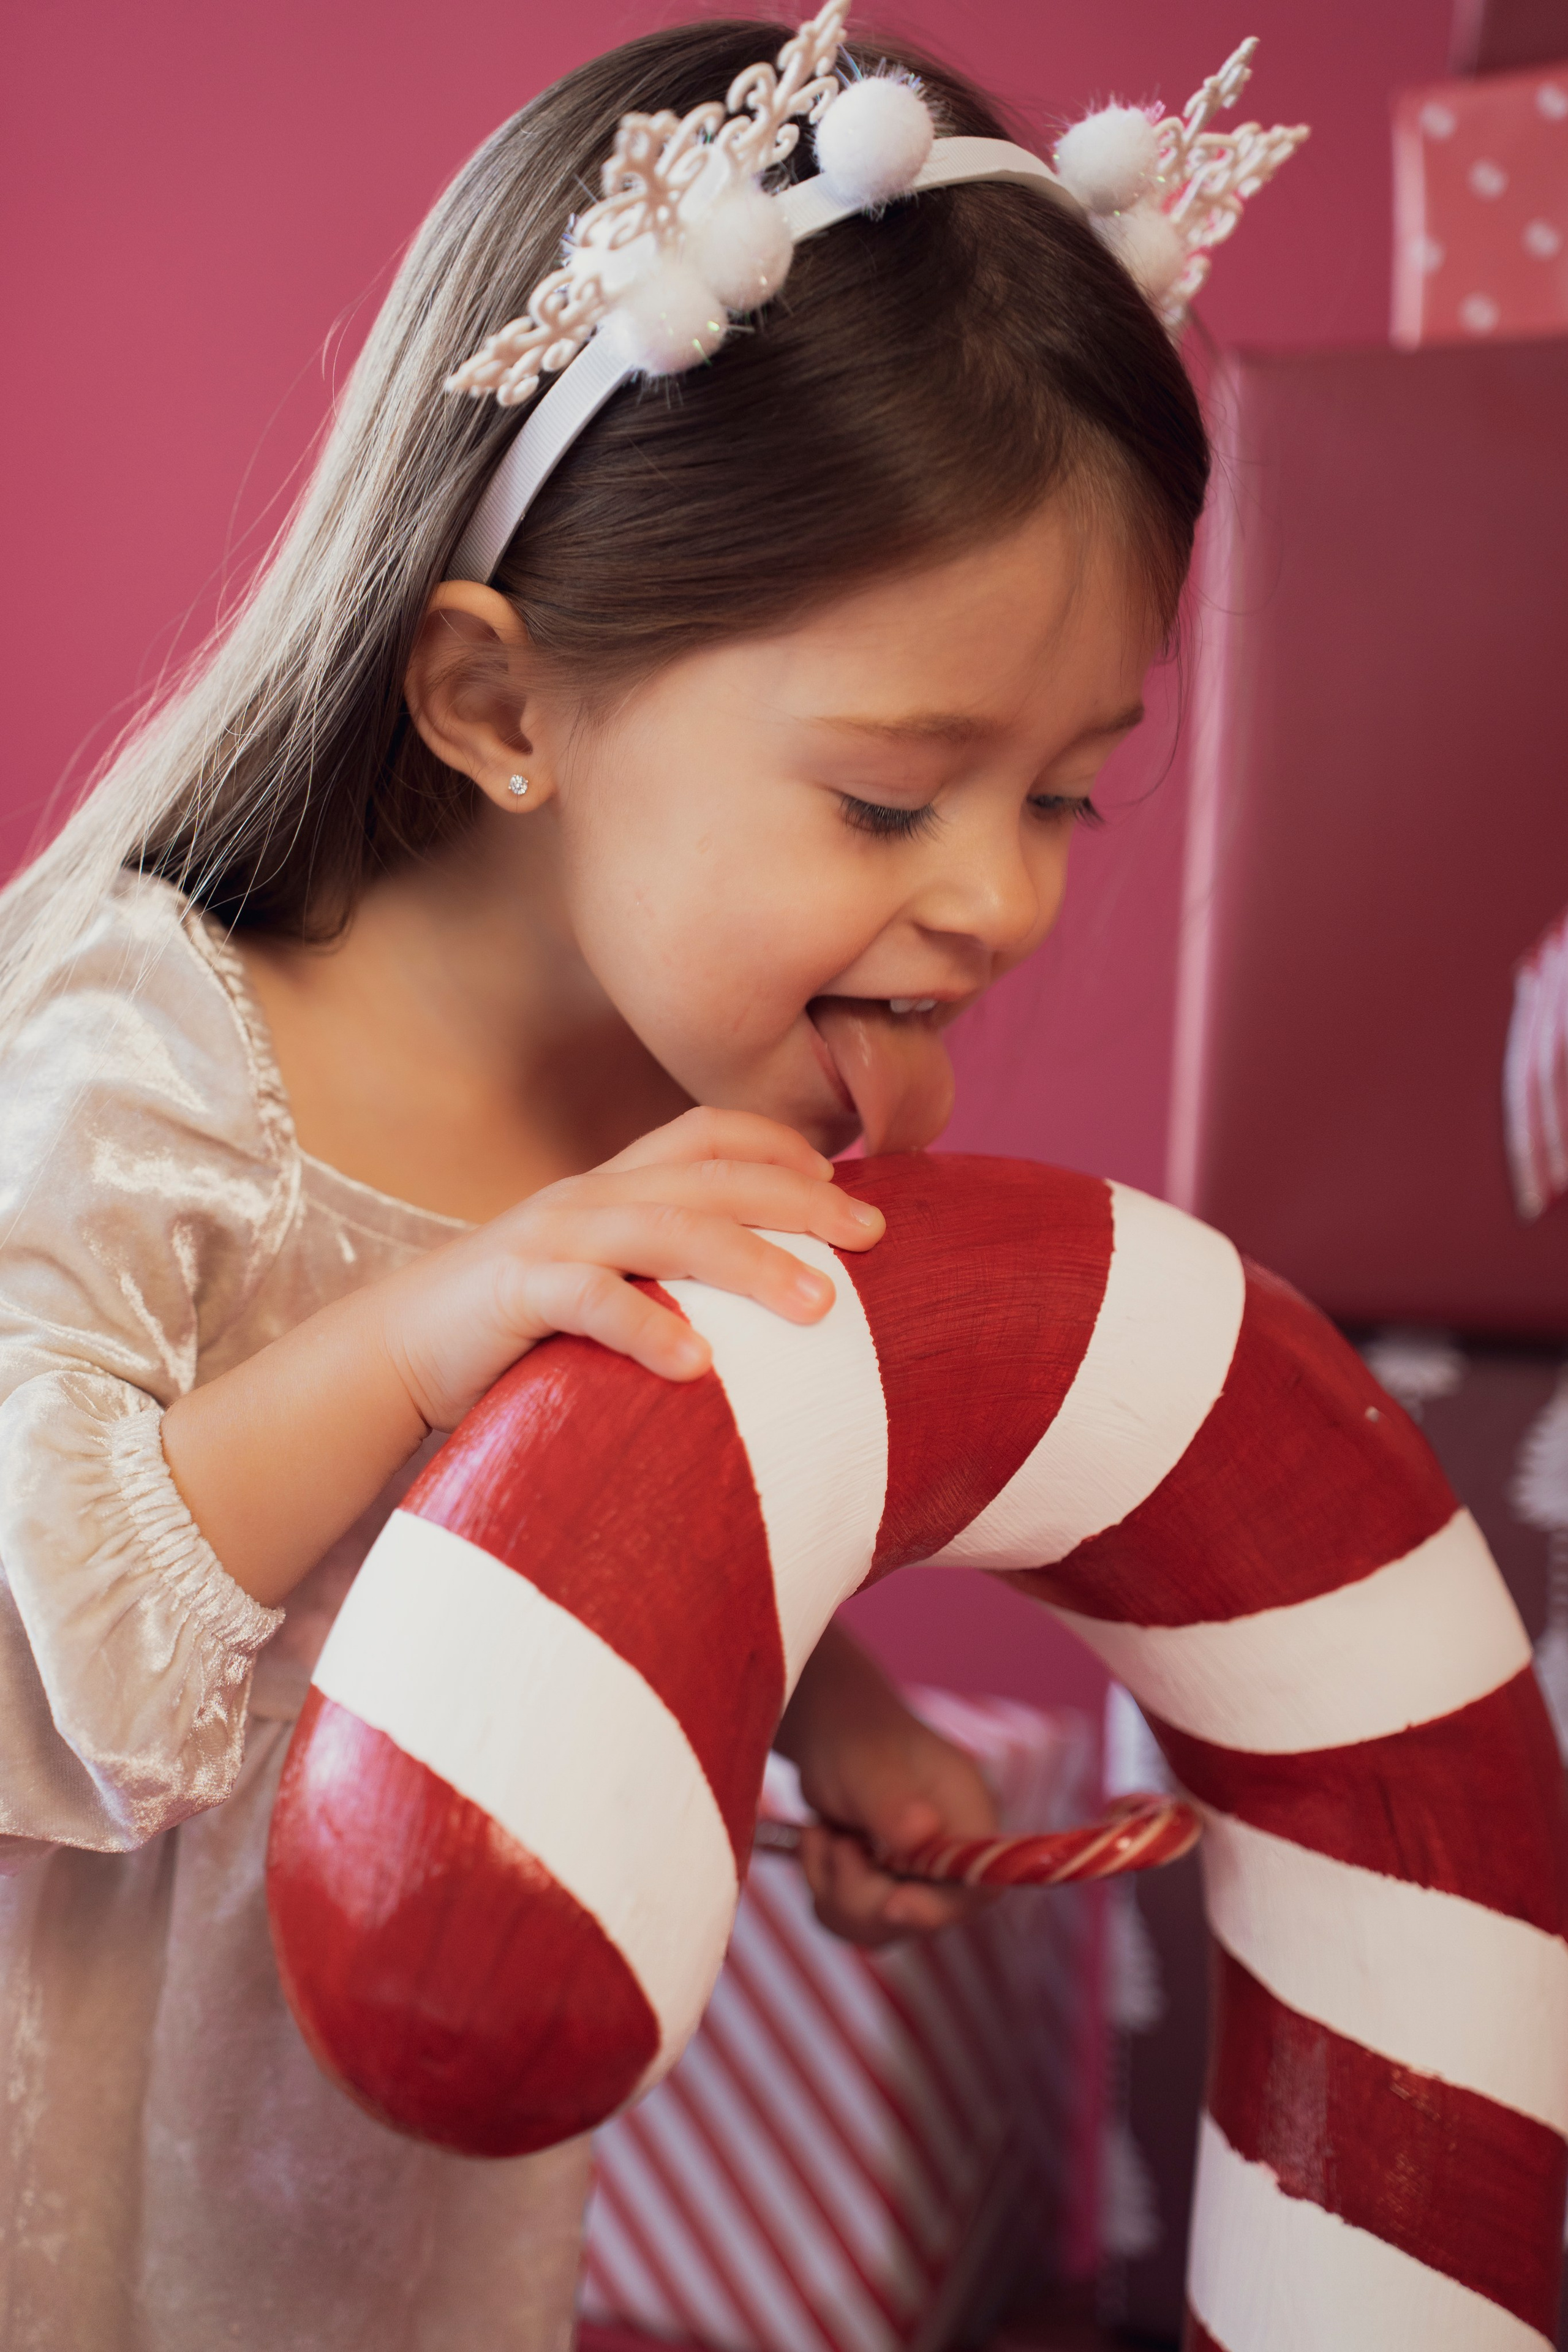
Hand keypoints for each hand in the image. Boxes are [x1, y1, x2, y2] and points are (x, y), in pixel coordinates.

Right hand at [163, 1108, 882, 1608]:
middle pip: (712, 1176)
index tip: (850, 1183)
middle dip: (799, 1200)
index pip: (709, 1133)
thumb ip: (667, 1270)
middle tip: (873, 1238)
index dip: (783, 1145)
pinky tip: (699, 1368)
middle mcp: (590, 1196)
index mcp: (613, 1184)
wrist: (398, 1354)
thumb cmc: (517, 1330)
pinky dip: (648, 1329)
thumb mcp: (603, 1280)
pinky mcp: (516, 1292)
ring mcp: (552, 1238)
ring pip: (669, 1229)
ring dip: (751, 1264)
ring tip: (818, 1308)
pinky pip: (592, 1301)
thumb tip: (771, 1297)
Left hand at [772, 1625, 998, 1947]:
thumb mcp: (868, 1764)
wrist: (827, 1728)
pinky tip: (820, 1844)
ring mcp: (916, 1872)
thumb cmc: (854, 1735)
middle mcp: (950, 1851)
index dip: (939, 1908)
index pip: (979, 1885)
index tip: (892, 1904)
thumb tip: (920, 1834)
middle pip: (922, 1917)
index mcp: (968, 1815)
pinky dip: (824, 1889)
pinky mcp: (883, 1885)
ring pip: (880, 1926)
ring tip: (825, 1835)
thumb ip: (892, 1801)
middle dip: (864, 1894)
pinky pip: (852, 1920)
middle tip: (836, 1844)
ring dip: (836, 1888)